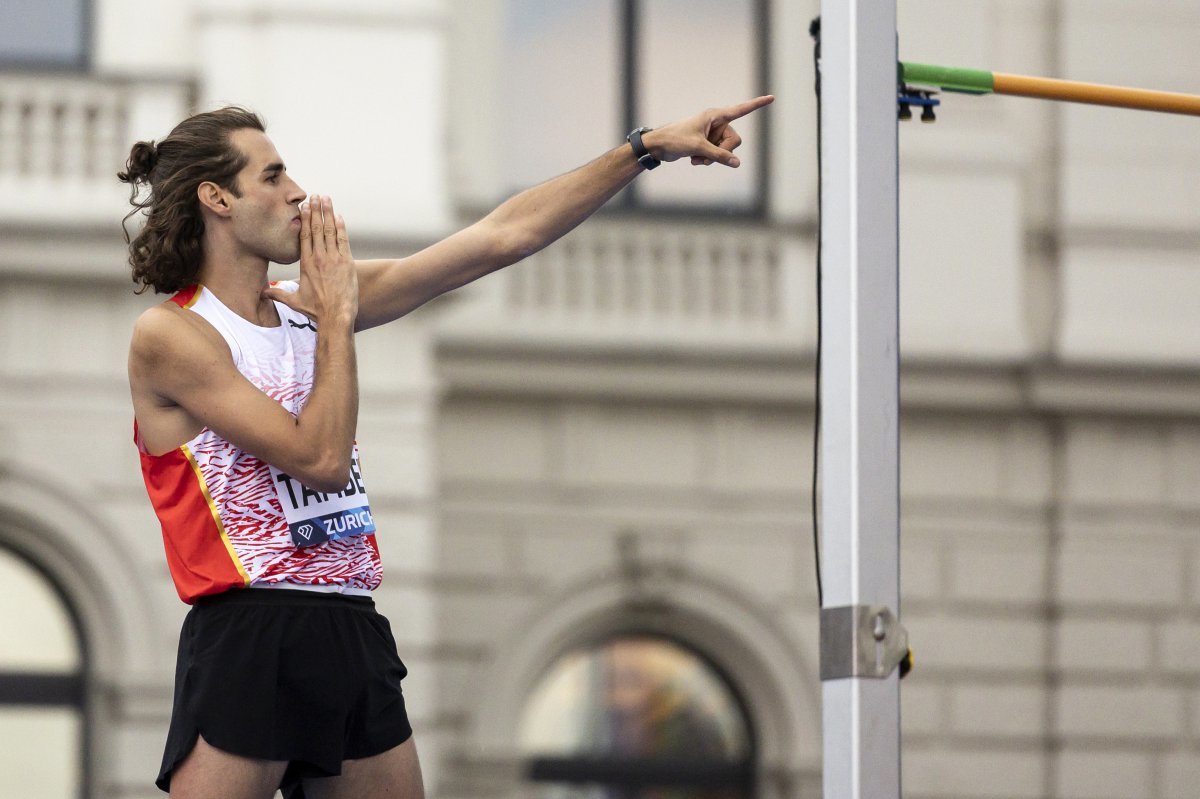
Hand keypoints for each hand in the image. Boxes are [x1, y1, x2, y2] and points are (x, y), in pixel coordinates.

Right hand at [264, 195, 357, 326]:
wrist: (336, 316)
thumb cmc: (316, 310)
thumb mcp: (294, 301)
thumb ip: (278, 294)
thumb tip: (262, 293)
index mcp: (306, 264)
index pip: (304, 236)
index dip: (304, 219)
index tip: (303, 207)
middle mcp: (319, 258)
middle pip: (316, 229)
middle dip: (316, 210)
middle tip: (315, 196)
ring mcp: (334, 259)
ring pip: (330, 231)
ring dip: (328, 213)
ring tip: (326, 199)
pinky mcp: (346, 263)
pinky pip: (343, 240)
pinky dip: (341, 228)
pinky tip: (339, 216)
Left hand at [642, 95, 773, 167]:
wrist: (658, 146)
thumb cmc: (676, 140)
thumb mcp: (698, 148)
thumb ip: (719, 156)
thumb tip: (737, 164)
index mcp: (715, 115)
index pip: (741, 110)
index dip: (756, 105)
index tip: (771, 98)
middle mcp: (716, 123)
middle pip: (734, 141)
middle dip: (722, 152)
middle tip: (706, 155)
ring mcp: (712, 134)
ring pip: (726, 150)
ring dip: (713, 158)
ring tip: (697, 159)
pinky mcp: (707, 143)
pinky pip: (717, 155)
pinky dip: (707, 160)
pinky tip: (694, 160)